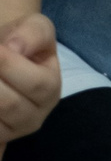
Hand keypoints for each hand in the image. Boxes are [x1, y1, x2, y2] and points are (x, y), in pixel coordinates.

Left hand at [0, 13, 57, 142]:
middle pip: (10, 104)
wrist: (8, 57)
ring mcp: (12, 132)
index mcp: (51, 90)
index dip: (9, 65)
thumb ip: (31, 34)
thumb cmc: (24, 44)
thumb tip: (13, 48)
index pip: (34, 83)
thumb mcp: (36, 28)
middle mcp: (34, 117)